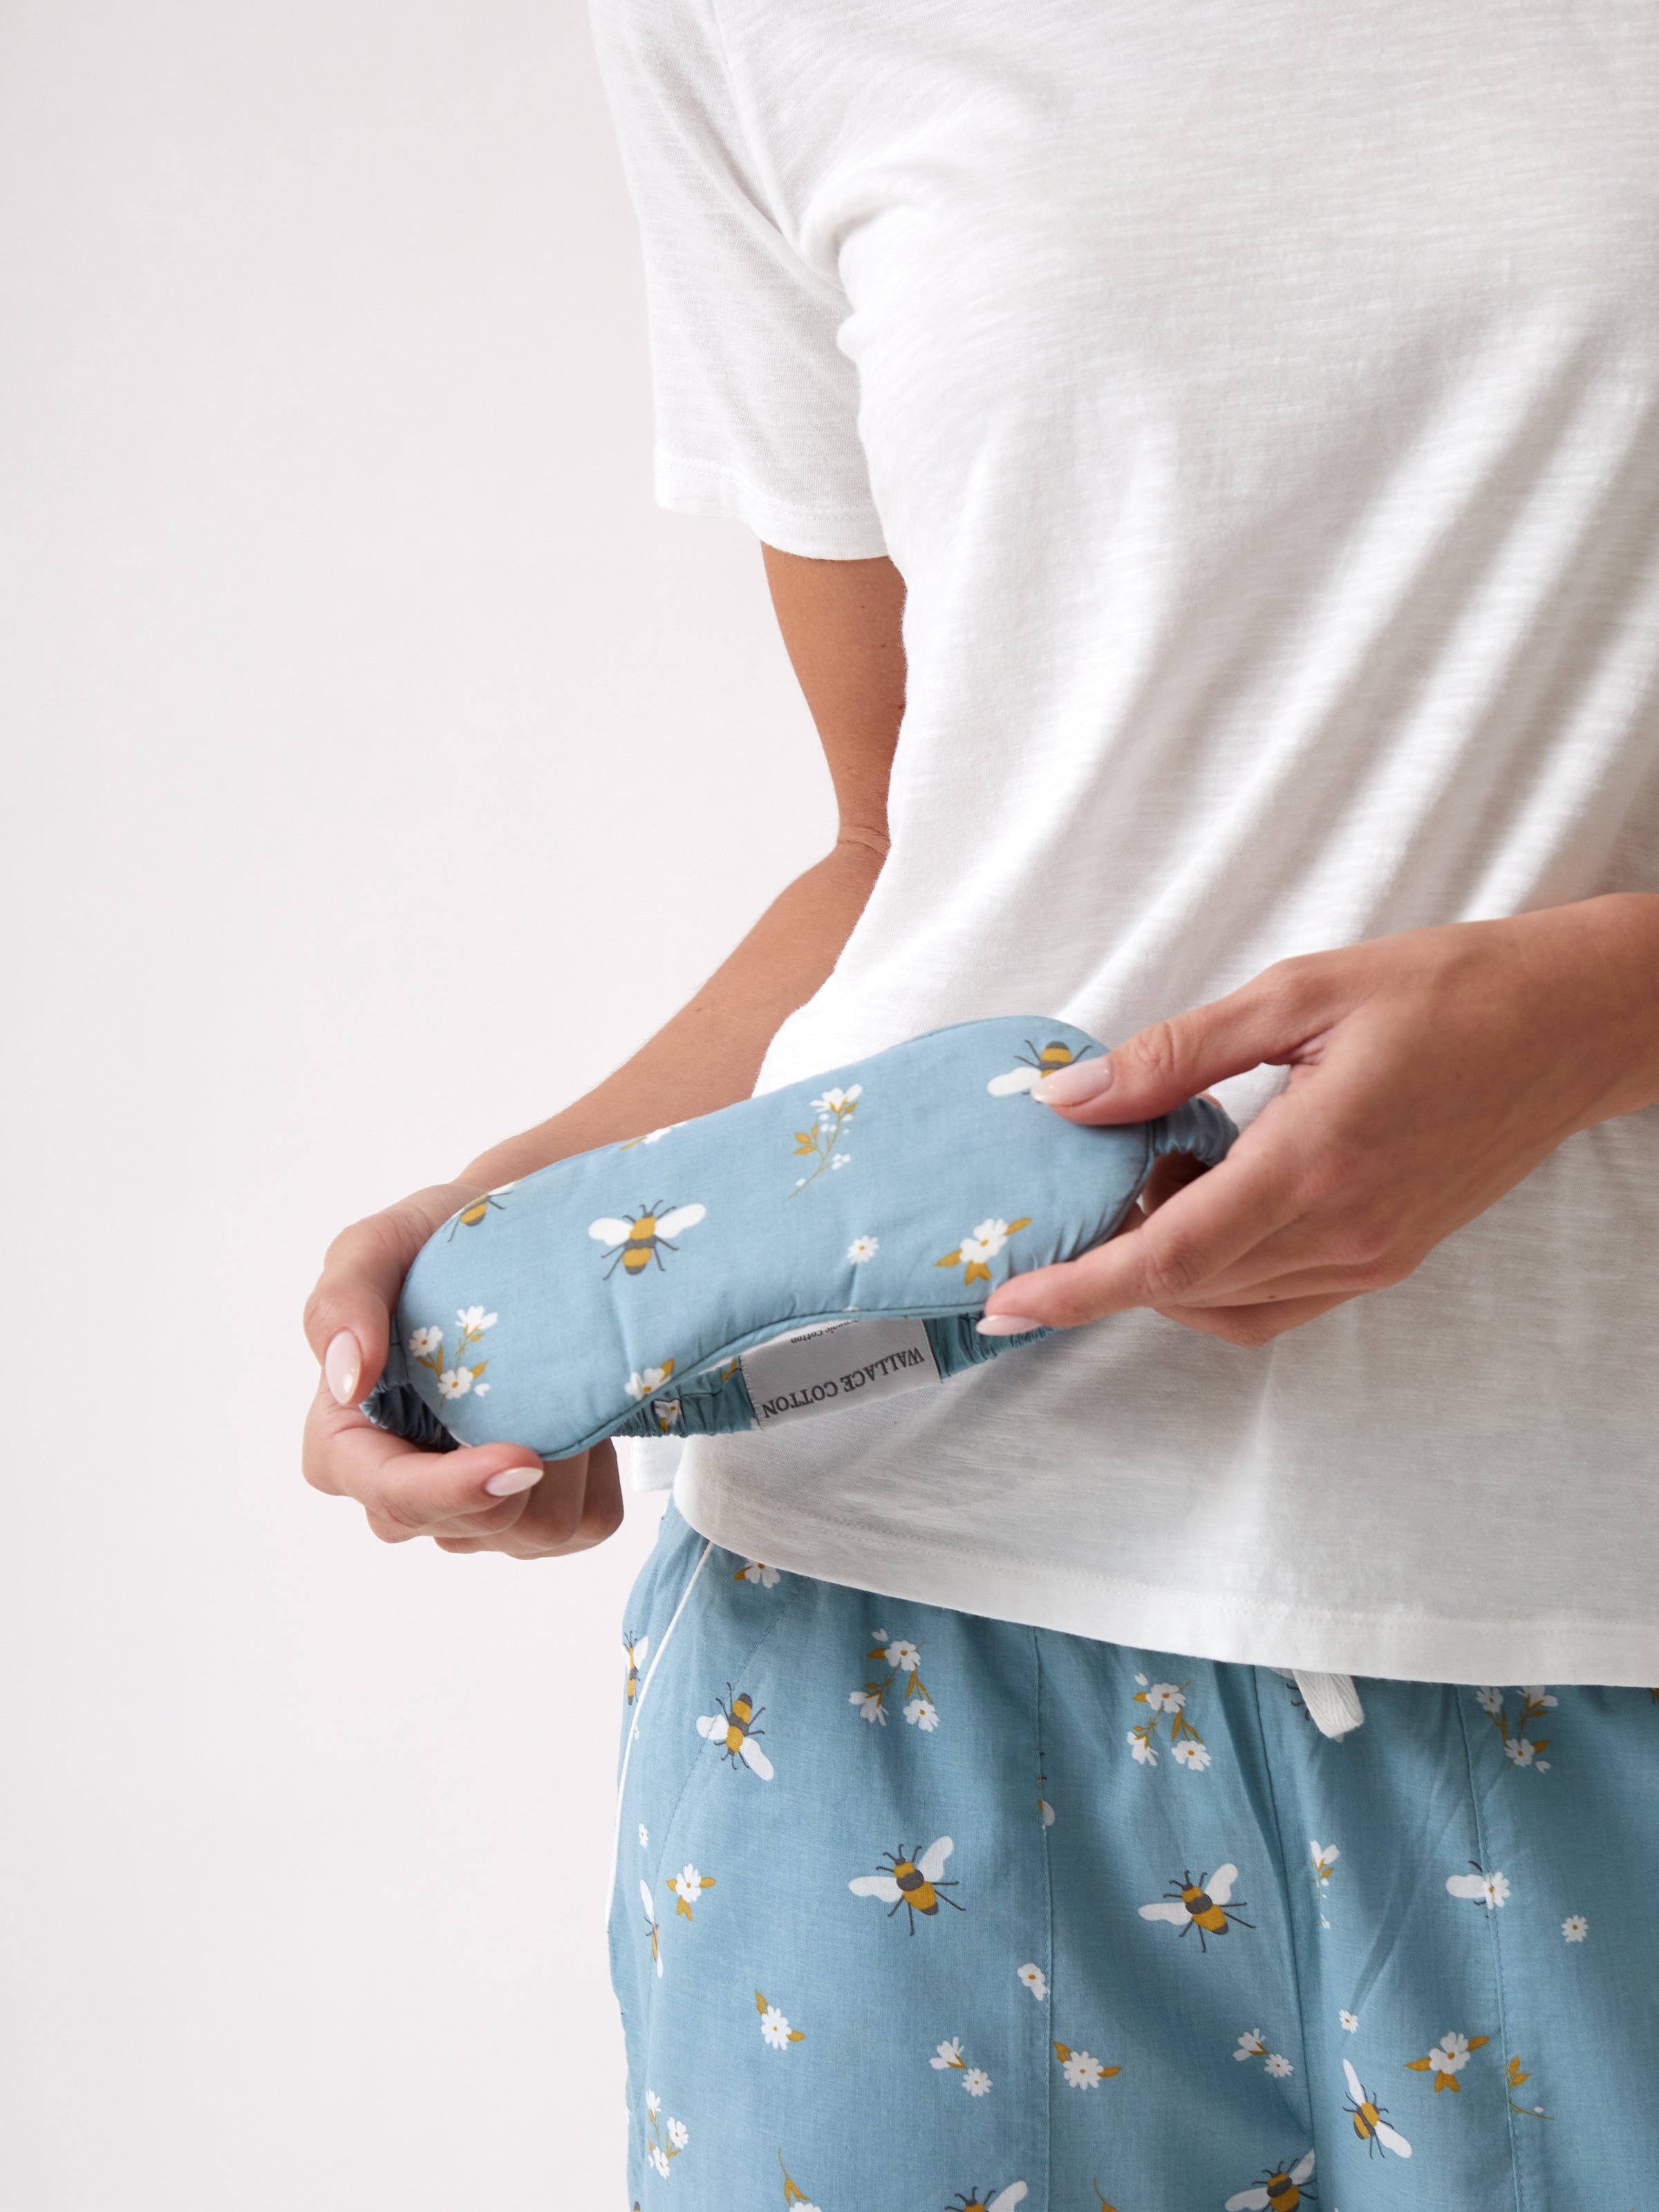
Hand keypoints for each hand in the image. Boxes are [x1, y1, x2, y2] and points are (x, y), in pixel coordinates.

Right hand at [301, 1182, 622, 1556]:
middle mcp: (406, 1490)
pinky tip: (583, 1418)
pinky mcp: (541, 1513)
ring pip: (535, 1532)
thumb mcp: (373, 1249)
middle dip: (521, 1464)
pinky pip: (587, 1524)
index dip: (454, 1490)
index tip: (520, 1455)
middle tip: (549, 1376)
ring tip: (560, 1383)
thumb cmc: (435, 1242)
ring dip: (568, 1461)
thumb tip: (347, 1382)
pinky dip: (602, 1473)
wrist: (523, 1234)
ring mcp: (474, 1511)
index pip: (393, 1499)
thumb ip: (340, 1305)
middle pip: (468, 1527)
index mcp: (348, 1444)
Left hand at [979, 896, 1658, 1348]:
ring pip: (1228, 1304)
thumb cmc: (1448, 990)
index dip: (1078, 1288)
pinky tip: (1210, 1198)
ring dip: (1164, 1265)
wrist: (1571, 1026)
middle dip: (1107, 1263)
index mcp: (1318, 1161)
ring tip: (1157, 1172)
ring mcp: (1371, 1258)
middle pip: (1187, 1289)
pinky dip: (1218, 1272)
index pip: (1170, 1257)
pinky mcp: (1387, 1261)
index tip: (1006, 1299)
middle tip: (1079, 1187)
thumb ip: (1176, 1053)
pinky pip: (1275, 1299)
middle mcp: (1346, 1232)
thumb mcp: (1300, 992)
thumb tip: (1072, 1099)